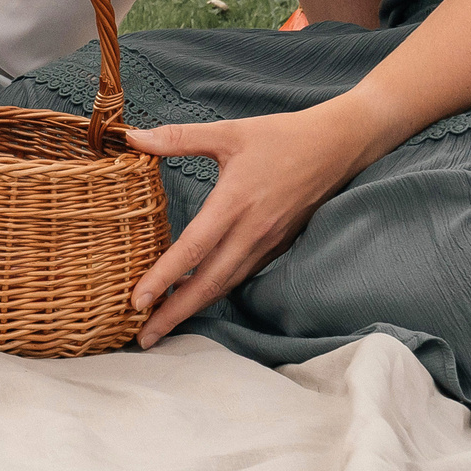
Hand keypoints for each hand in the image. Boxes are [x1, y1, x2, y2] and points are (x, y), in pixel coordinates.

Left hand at [124, 104, 375, 347]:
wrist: (337, 147)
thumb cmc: (281, 136)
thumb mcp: (228, 132)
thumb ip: (178, 137)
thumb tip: (133, 137)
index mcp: (234, 203)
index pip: (192, 249)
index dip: (163, 278)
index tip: (137, 302)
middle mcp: (251, 232)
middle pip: (207, 283)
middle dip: (174, 314)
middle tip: (144, 338)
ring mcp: (267, 244)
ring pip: (225, 284)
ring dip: (194, 307)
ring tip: (164, 324)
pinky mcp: (277, 247)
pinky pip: (242, 276)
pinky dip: (217, 291)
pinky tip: (199, 296)